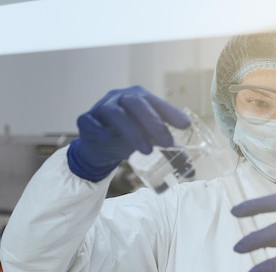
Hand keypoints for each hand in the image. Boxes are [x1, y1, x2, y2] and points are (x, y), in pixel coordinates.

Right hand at [67, 85, 189, 180]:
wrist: (99, 146)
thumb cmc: (128, 137)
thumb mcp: (149, 139)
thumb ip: (166, 147)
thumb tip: (191, 169)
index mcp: (139, 98)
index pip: (156, 102)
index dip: (171, 112)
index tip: (185, 126)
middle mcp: (120, 98)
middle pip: (137, 103)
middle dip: (154, 123)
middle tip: (167, 142)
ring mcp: (101, 107)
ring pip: (116, 114)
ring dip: (133, 132)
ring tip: (147, 151)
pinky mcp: (85, 119)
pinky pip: (91, 123)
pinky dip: (101, 132)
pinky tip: (110, 141)